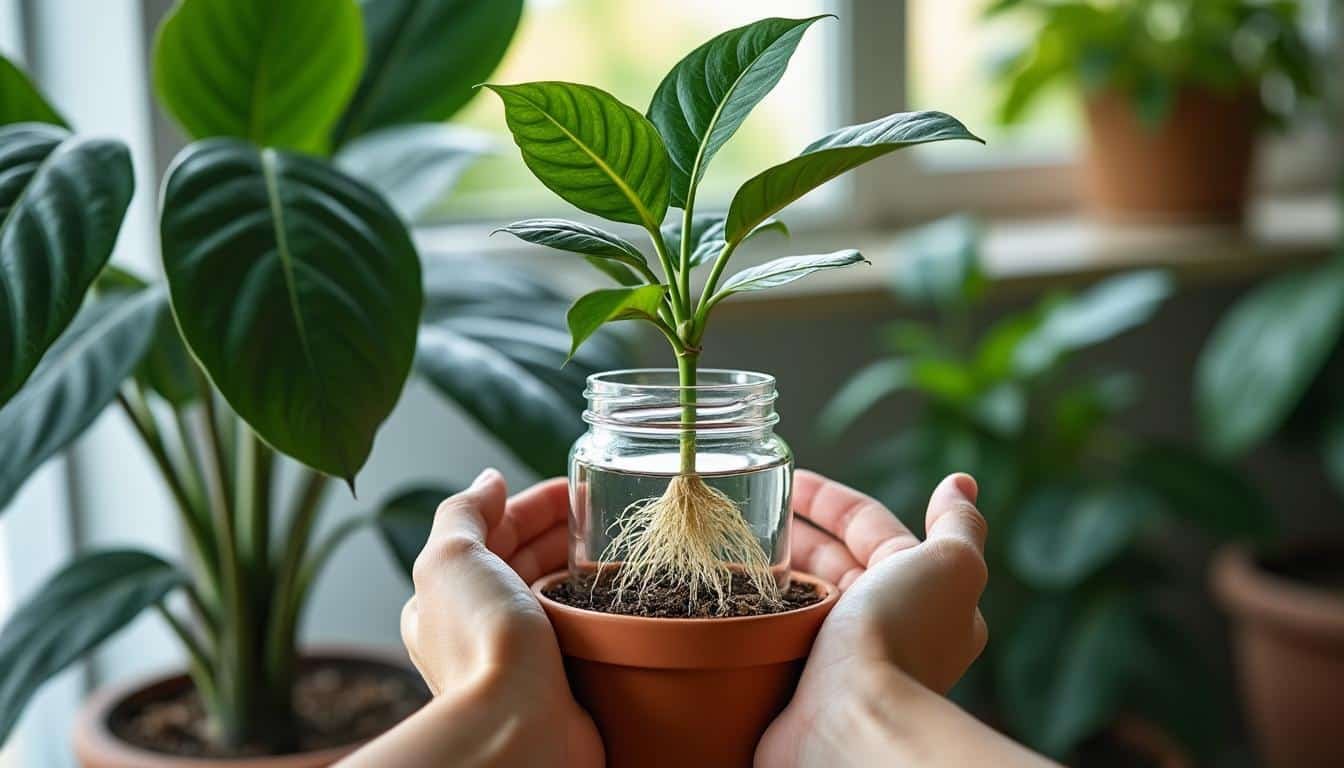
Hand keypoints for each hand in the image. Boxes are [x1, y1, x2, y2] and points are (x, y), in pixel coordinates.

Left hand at [342, 469, 601, 767]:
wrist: (519, 723)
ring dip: (586, 563)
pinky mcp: (561, 675)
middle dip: (562, 527)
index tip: (574, 486)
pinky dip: (600, 603)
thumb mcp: (452, 557)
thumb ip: (464, 512)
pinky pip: (583, 627)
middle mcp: (482, 623)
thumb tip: (489, 479)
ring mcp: (524, 651)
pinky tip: (623, 588)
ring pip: (558, 592)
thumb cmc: (481, 640)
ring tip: (619, 541)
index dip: (532, 505)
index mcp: (448, 595)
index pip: (492, 533)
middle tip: (604, 506)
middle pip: (527, 559)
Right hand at [756, 471, 992, 767]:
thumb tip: (961, 482)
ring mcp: (836, 652)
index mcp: (916, 588)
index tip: (788, 477)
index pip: (869, 528)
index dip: (830, 500)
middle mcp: (880, 620)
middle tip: (750, 506)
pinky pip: (773, 631)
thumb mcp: (950, 565)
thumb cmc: (901, 636)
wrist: (854, 720)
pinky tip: (726, 590)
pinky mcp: (798, 677)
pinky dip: (753, 609)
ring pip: (798, 595)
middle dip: (793, 529)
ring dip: (768, 568)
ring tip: (731, 543)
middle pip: (830, 558)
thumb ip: (958, 524)